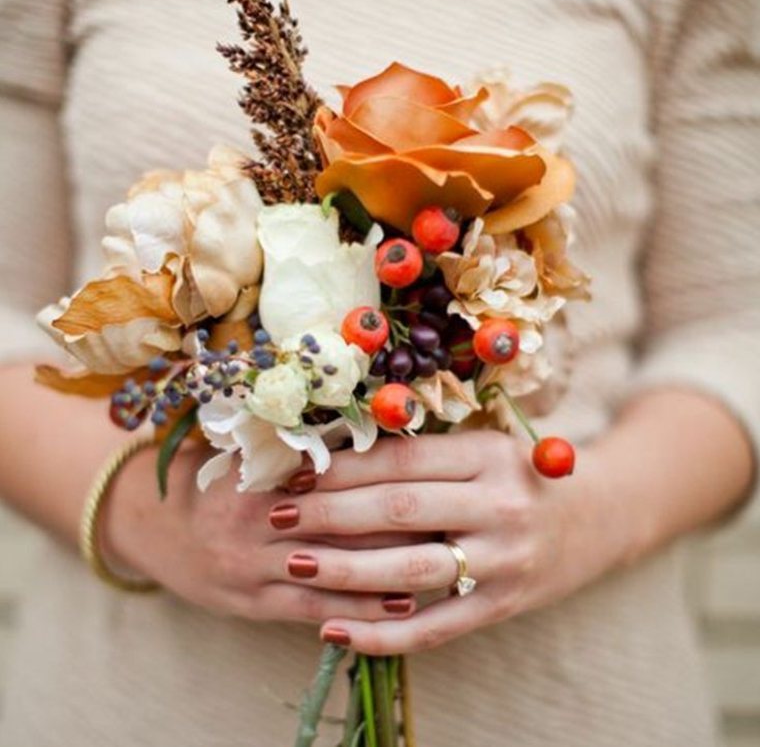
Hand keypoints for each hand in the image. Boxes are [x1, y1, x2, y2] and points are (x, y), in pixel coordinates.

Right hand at [102, 440, 420, 625]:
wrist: (151, 522)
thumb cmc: (215, 472)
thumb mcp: (247, 444)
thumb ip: (299, 438)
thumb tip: (368, 420)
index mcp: (259, 468)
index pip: (335, 471)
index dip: (387, 473)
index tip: (437, 471)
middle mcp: (256, 517)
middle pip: (343, 519)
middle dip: (402, 520)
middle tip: (455, 516)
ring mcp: (252, 564)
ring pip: (336, 566)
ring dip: (392, 566)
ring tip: (447, 562)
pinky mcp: (254, 602)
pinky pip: (315, 607)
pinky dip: (361, 607)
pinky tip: (403, 606)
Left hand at [265, 430, 620, 653]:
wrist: (599, 518)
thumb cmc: (521, 475)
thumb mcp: (485, 448)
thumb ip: (425, 454)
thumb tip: (335, 455)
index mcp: (490, 455)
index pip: (403, 461)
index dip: (344, 468)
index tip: (295, 472)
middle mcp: (500, 505)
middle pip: (400, 510)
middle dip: (330, 514)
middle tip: (276, 514)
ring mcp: (504, 561)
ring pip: (410, 570)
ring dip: (343, 570)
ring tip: (292, 564)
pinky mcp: (502, 607)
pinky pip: (435, 628)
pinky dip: (380, 634)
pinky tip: (333, 629)